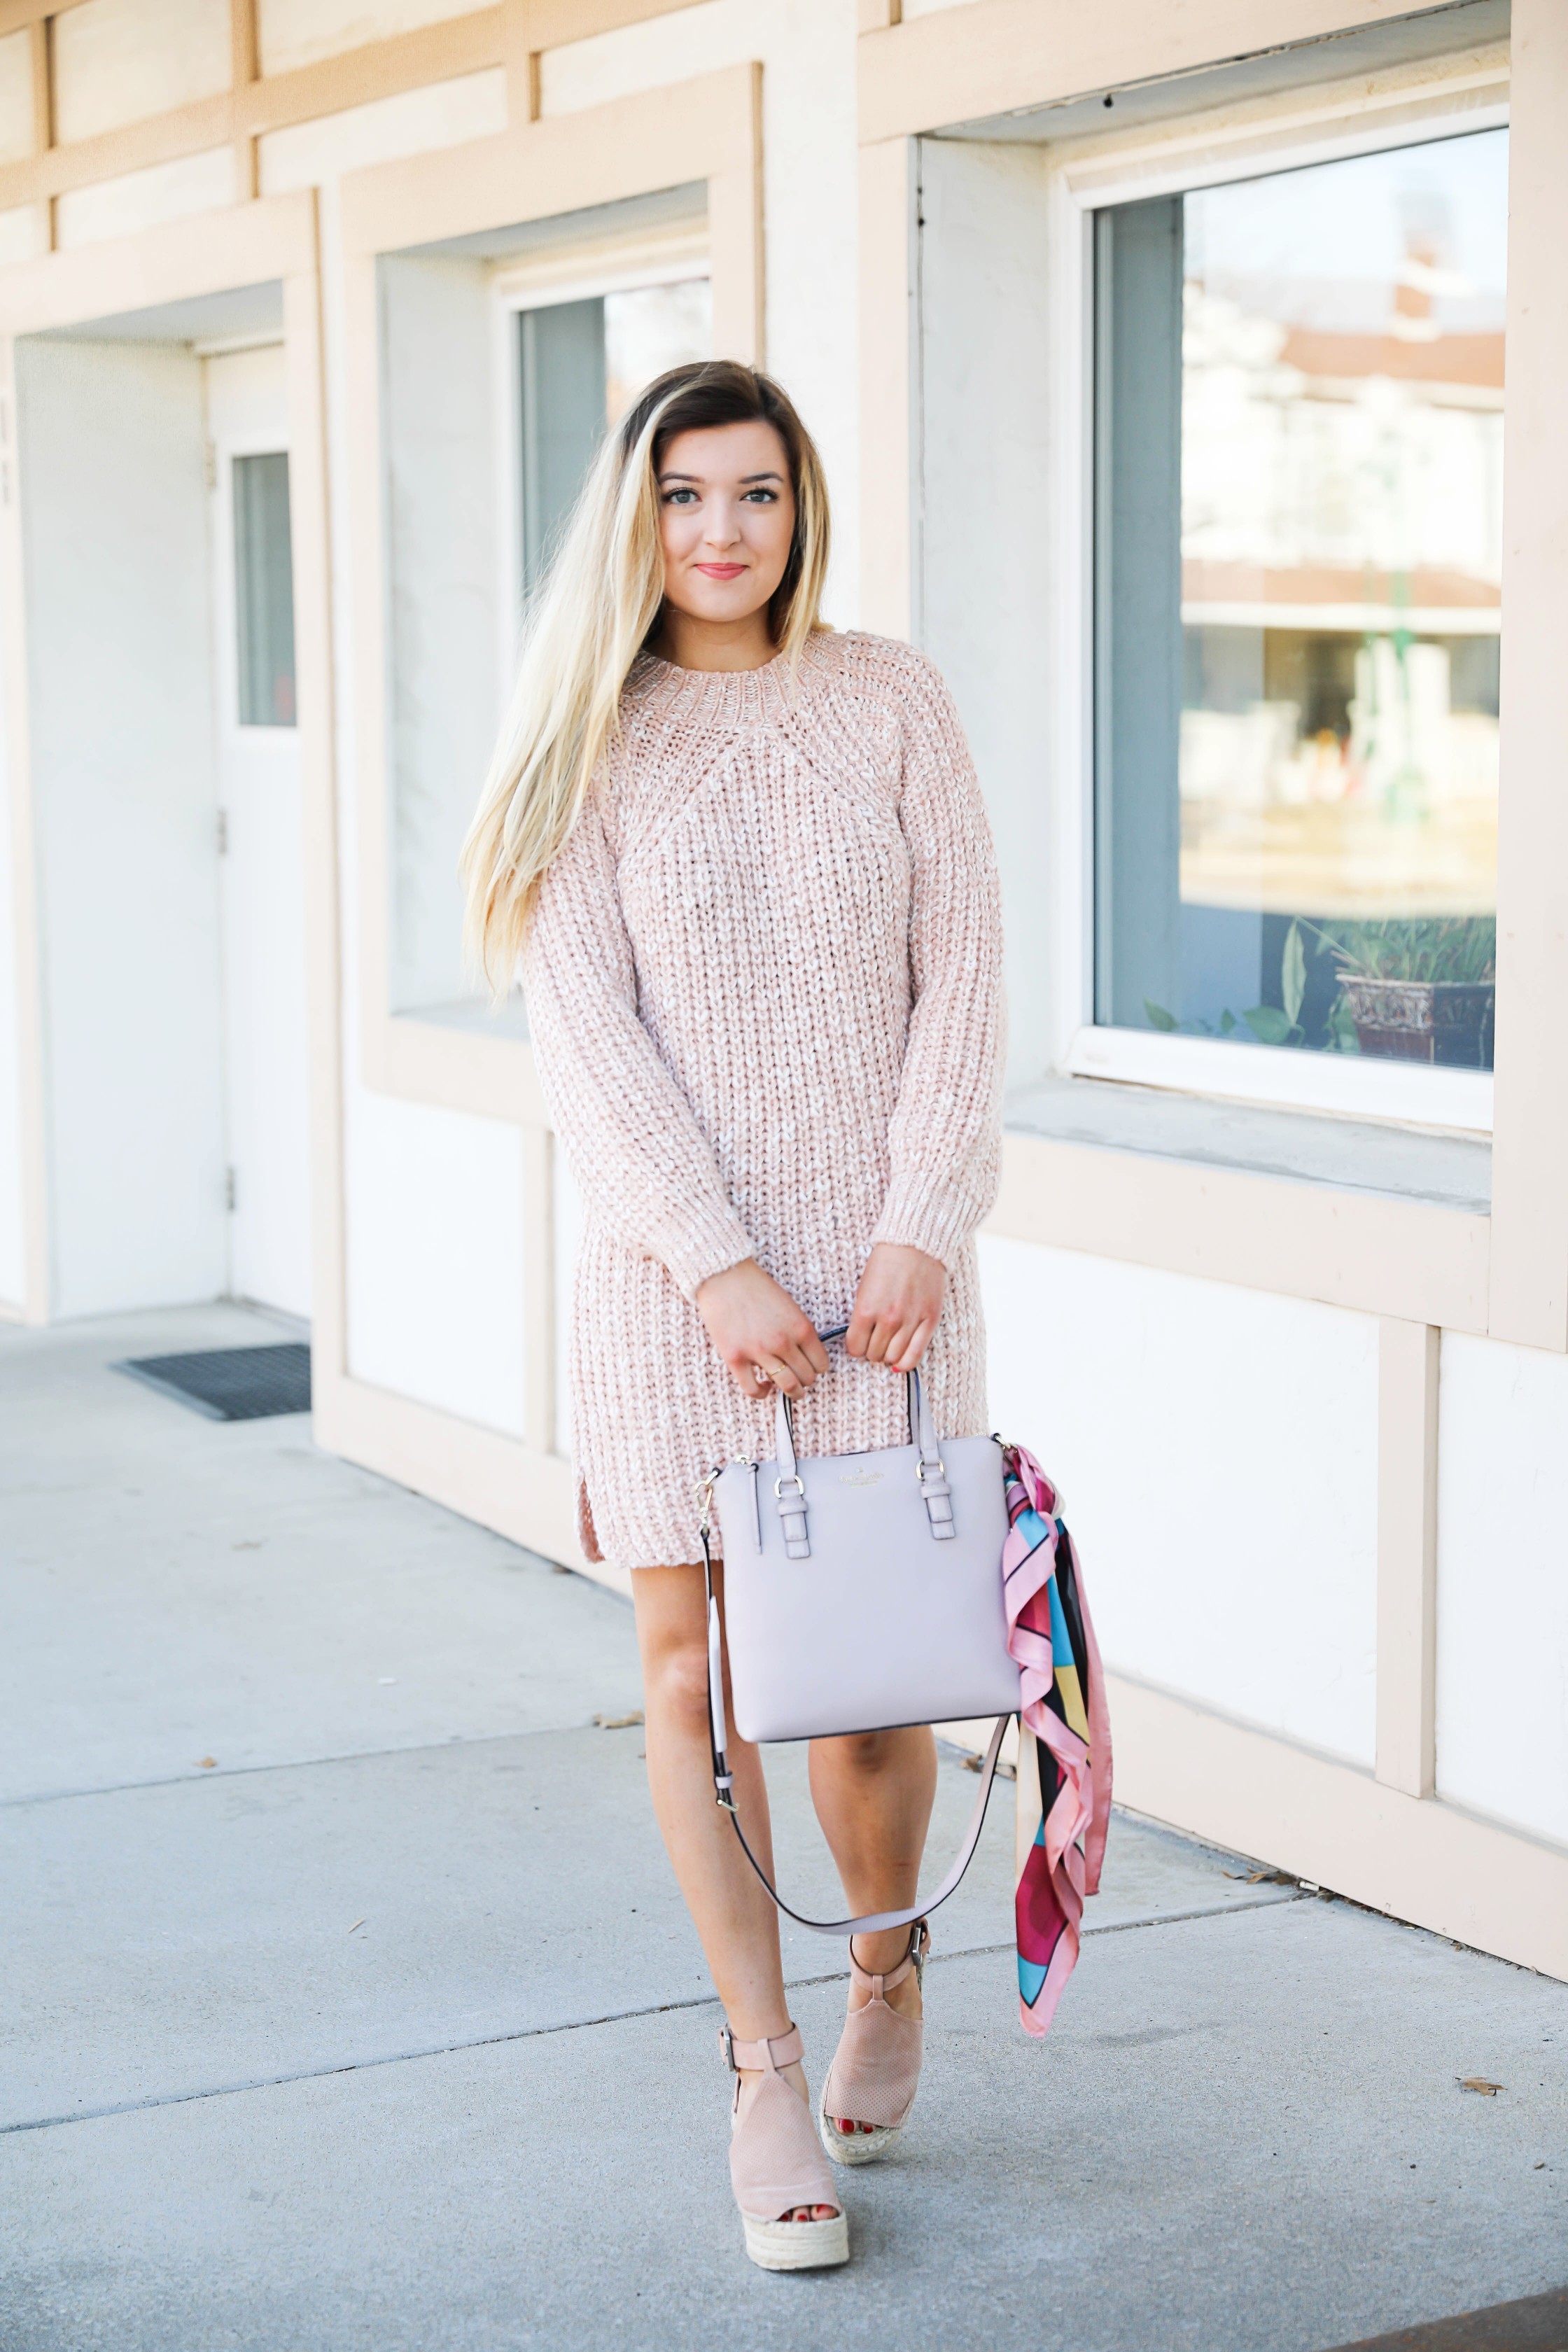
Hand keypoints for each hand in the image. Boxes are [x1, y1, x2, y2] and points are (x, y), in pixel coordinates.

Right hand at [695, 1260, 829, 1400]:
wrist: (724, 1276)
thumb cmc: (756, 1287)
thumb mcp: (789, 1306)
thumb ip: (798, 1330)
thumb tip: (804, 1355)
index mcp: (801, 1327)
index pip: (821, 1362)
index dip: (818, 1368)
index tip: (812, 1367)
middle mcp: (783, 1342)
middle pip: (806, 1377)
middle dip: (806, 1380)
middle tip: (800, 1378)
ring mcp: (759, 1351)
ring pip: (787, 1386)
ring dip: (792, 1392)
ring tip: (790, 1389)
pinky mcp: (735, 1358)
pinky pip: (753, 1389)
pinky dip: (762, 1394)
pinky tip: (763, 1387)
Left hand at [845, 1244, 945, 1372]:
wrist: (915, 1245)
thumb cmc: (886, 1263)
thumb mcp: (863, 1288)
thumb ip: (861, 1317)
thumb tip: (861, 1343)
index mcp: (866, 1309)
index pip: (855, 1348)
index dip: (856, 1347)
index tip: (860, 1341)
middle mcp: (888, 1319)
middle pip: (874, 1355)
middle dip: (872, 1350)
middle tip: (876, 1340)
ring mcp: (910, 1321)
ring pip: (893, 1358)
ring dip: (888, 1355)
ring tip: (889, 1344)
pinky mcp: (930, 1320)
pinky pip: (915, 1355)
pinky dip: (905, 1363)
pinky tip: (901, 1359)